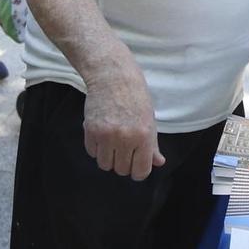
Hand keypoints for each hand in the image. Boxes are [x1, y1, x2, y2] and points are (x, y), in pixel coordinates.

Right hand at [82, 58, 163, 179]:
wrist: (113, 76)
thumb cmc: (135, 97)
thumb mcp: (149, 120)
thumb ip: (152, 145)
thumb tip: (158, 163)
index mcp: (144, 136)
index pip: (140, 171)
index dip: (138, 171)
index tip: (136, 165)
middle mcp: (125, 138)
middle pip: (121, 170)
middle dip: (123, 163)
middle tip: (124, 148)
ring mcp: (106, 135)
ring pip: (105, 164)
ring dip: (108, 157)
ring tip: (112, 141)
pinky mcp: (91, 130)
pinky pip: (92, 152)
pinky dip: (96, 148)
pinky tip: (102, 133)